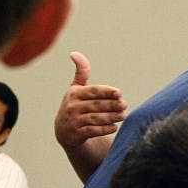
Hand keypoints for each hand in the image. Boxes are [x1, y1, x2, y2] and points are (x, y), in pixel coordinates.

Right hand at [54, 52, 125, 181]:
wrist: (63, 131)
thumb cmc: (75, 105)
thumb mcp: (76, 89)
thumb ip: (81, 72)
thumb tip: (74, 53)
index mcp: (74, 93)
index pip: (93, 91)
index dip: (106, 92)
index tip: (119, 93)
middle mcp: (72, 107)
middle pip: (96, 105)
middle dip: (112, 105)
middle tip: (124, 104)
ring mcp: (74, 121)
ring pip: (95, 118)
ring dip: (111, 117)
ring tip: (123, 115)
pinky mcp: (76, 134)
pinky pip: (92, 131)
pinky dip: (104, 129)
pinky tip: (114, 127)